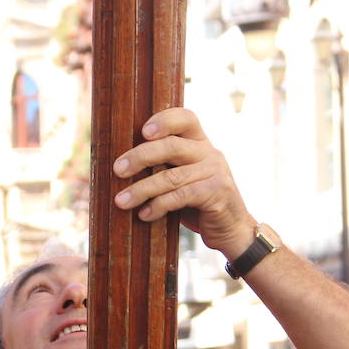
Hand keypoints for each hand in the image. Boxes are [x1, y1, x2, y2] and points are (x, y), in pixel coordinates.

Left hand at [111, 107, 256, 259]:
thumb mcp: (182, 179)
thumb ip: (164, 167)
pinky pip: (181, 196)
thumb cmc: (198, 203)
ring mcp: (215, 172)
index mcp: (200, 143)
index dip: (164, 120)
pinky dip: (158, 206)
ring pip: (172, 176)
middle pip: (171, 146)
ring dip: (142, 189)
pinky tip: (144, 215)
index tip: (142, 131)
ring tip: (121, 201)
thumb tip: (121, 167)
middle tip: (117, 170)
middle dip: (140, 157)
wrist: (231, 229)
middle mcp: (210, 152)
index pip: (185, 118)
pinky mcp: (216, 193)